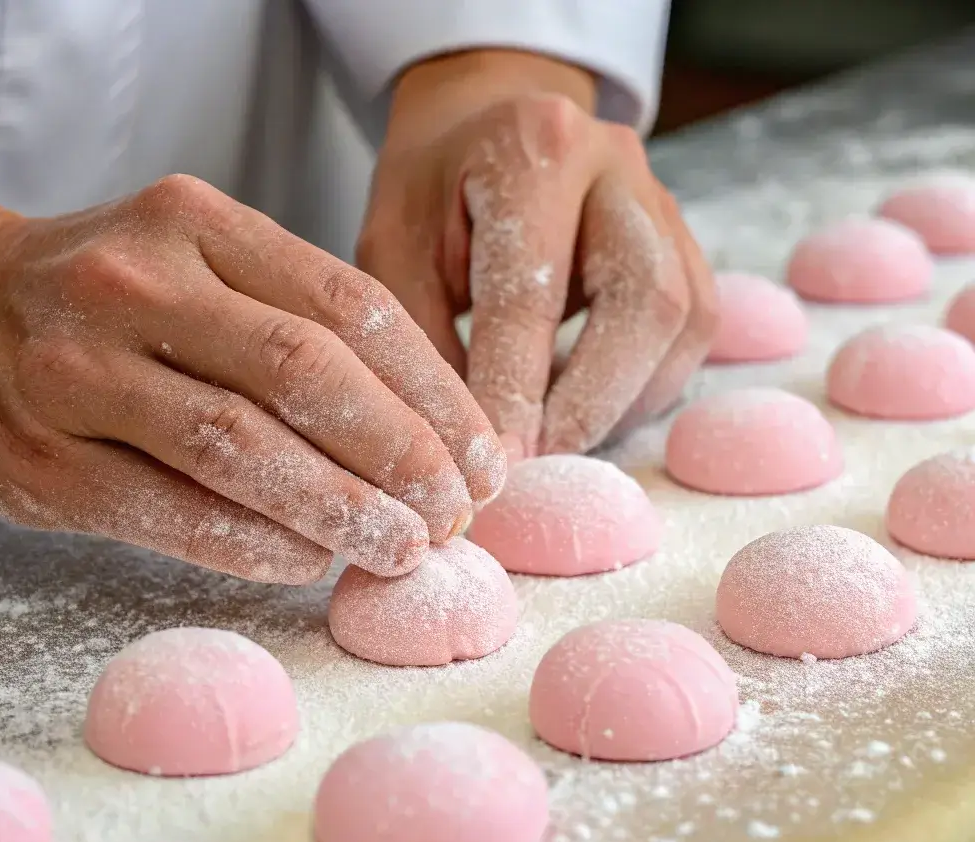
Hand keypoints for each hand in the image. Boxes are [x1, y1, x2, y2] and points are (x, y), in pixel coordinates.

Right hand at [0, 178, 504, 583]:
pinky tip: (310, 563)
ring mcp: (80, 369)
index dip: (434, 393)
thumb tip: (428, 435)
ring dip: (339, 509)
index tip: (482, 456)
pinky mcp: (45, 460)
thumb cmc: (114, 299)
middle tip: (453, 513)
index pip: (352, 307)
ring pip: (240, 447)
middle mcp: (138, 283)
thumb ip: (304, 328)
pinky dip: (254, 544)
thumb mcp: (206, 267)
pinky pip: (171, 511)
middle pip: (306, 374)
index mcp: (201, 224)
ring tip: (403, 549)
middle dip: (401, 455)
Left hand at [358, 50, 715, 457]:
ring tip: (561, 443)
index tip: (497, 464)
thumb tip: (468, 444)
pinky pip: (689, 333)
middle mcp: (617, 164)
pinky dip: (641, 388)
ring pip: (681, 323)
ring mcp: (664, 202)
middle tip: (543, 464)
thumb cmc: (433, 194)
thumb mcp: (395, 250)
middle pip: (643, 303)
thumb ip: (427, 338)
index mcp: (531, 149)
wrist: (489, 132)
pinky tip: (589, 410)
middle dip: (591, 403)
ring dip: (622, 403)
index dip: (515, 391)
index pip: (530, 294)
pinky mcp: (687, 244)